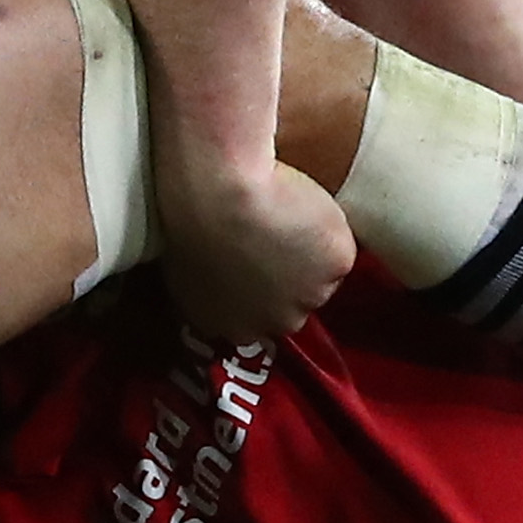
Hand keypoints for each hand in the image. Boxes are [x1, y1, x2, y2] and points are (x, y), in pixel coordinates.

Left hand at [156, 154, 354, 346]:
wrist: (216, 194)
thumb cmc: (188, 221)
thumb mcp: (184, 270)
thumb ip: (213, 288)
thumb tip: (223, 276)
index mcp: (233, 328)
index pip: (260, 317)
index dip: (263, 284)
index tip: (260, 257)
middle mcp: (275, 324)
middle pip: (297, 302)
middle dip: (293, 274)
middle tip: (278, 233)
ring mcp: (310, 298)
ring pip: (323, 273)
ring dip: (313, 249)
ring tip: (288, 212)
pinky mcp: (337, 267)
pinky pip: (339, 245)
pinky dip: (327, 225)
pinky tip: (301, 203)